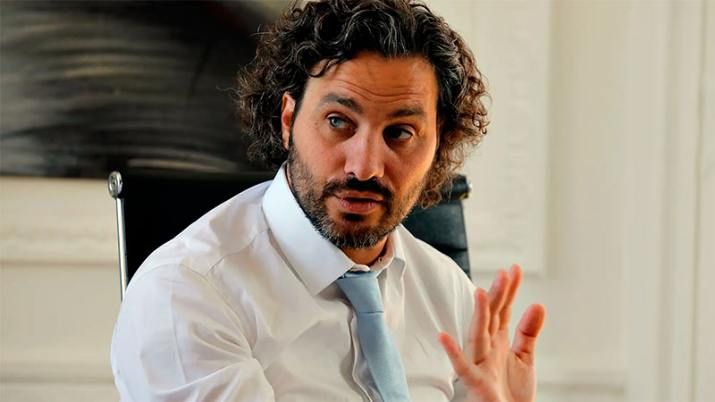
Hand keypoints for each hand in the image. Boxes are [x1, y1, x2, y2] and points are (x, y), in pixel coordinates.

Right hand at [438, 264, 545, 401]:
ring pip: (478, 335)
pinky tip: (444, 337)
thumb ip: (529, 332)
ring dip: (479, 316)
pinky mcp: (476, 382)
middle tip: (504, 274)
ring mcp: (481, 364)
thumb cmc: (512, 393)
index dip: (509, 291)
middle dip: (497, 296)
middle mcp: (488, 349)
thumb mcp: (525, 358)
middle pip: (492, 318)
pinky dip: (453, 352)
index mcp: (499, 342)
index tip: (514, 269)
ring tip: (482, 293)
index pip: (504, 311)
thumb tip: (538, 305)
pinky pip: (462, 367)